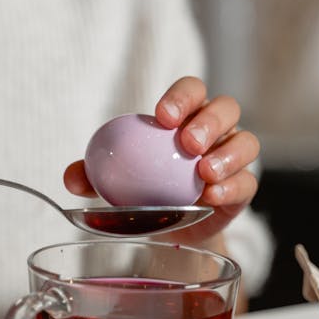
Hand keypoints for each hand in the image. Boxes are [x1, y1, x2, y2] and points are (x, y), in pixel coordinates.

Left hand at [64, 76, 259, 242]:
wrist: (167, 228)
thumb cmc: (142, 190)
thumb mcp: (114, 181)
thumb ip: (93, 175)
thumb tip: (71, 178)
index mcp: (185, 115)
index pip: (191, 90)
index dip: (181, 96)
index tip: (162, 116)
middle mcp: (216, 130)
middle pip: (226, 108)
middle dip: (208, 121)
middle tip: (187, 143)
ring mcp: (233, 158)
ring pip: (247, 142)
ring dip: (227, 154)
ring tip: (203, 172)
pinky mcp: (242, 189)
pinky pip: (247, 183)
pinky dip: (231, 187)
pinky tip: (211, 196)